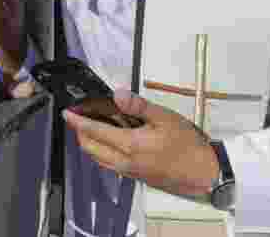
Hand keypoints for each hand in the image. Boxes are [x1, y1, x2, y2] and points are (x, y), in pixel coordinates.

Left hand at [63, 89, 218, 197]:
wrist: (202, 173)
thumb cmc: (187, 145)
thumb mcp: (165, 117)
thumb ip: (138, 106)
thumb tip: (117, 94)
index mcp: (130, 144)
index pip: (94, 132)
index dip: (77, 121)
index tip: (67, 113)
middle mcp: (124, 161)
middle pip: (90, 147)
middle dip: (79, 131)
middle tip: (78, 116)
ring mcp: (128, 171)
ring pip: (97, 158)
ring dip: (89, 142)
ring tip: (90, 126)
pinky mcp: (134, 176)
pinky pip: (108, 164)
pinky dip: (101, 151)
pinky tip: (110, 140)